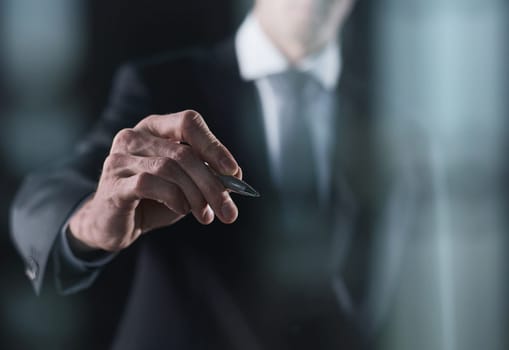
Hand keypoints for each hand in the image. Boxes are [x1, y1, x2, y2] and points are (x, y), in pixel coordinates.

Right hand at [68, 110, 240, 251]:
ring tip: (206, 215)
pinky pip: (148, 183)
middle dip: (211, 183)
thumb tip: (236, 179)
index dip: (214, 146)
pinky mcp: (113, 183)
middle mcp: (134, 136)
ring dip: (195, 195)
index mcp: (155, 128)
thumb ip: (207, 177)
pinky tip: (181, 210)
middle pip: (183, 152)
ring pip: (169, 168)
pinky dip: (173, 197)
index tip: (234, 173)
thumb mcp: (185, 185)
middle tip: (228, 210)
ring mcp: (120, 158)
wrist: (112, 224)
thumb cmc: (153, 199)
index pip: (188, 122)